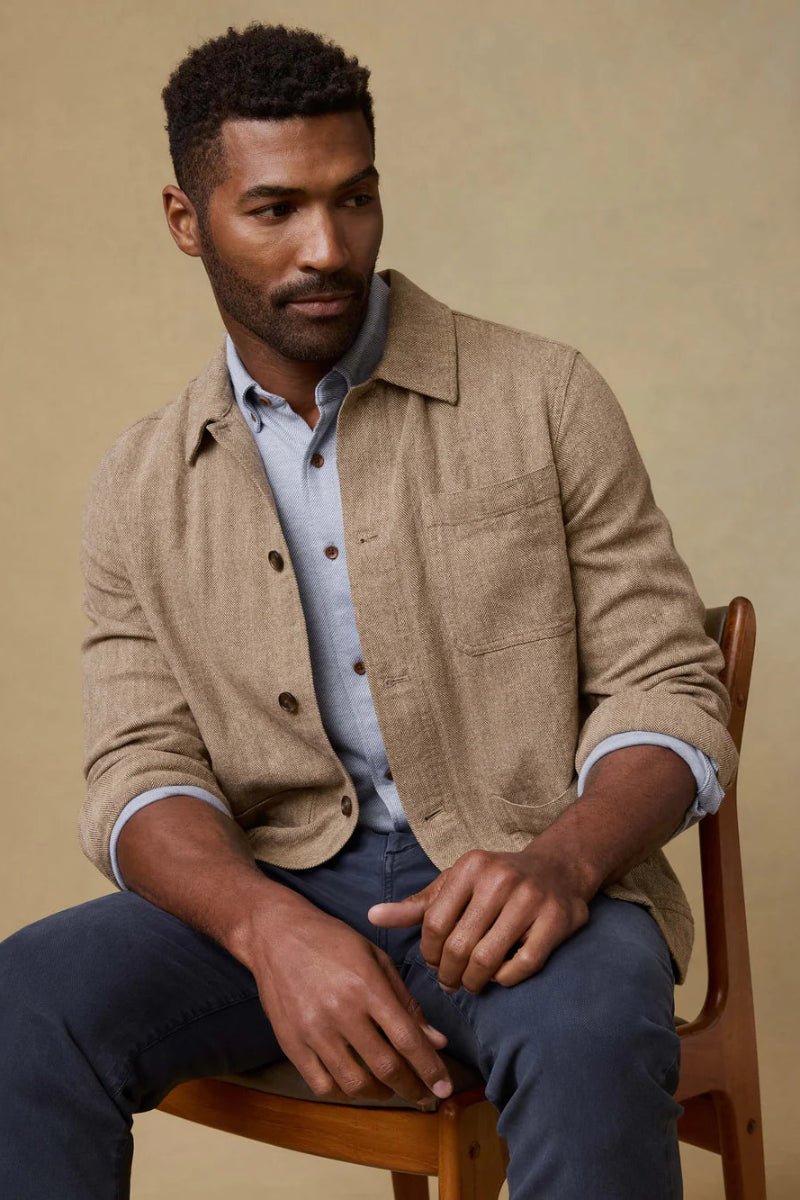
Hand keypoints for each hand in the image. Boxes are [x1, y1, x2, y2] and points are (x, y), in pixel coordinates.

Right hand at [246, 897, 452, 1107]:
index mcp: (366, 986)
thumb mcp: (376, 959)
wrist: (276, 934)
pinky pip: (321, 1085)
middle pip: (385, 1067)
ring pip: (354, 1083)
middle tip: (424, 1096)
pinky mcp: (290, 1043)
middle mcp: (340, 1011)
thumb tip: (437, 1041)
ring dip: (379, 1094)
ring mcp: (312, 1030)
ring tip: (390, 1088)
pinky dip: (343, 1092)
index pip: (407, 1038)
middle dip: (411, 1088)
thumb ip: (407, 1002)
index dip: (430, 1069)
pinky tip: (355, 1082)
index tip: (444, 1088)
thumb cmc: (332, 942)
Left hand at [368, 845, 591, 993]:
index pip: (434, 923)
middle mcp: (500, 879)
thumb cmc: (496, 881)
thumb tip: (372, 916)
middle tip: (450, 982)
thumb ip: (417, 905)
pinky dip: (505, 979)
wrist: (558, 868)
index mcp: (470, 867)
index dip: (429, 953)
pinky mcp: (555, 920)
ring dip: (474, 982)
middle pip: (459, 945)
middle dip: (449, 974)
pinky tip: (499, 976)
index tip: (433, 964)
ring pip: (487, 959)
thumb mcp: (456, 884)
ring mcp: (530, 899)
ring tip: (471, 983)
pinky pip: (521, 966)